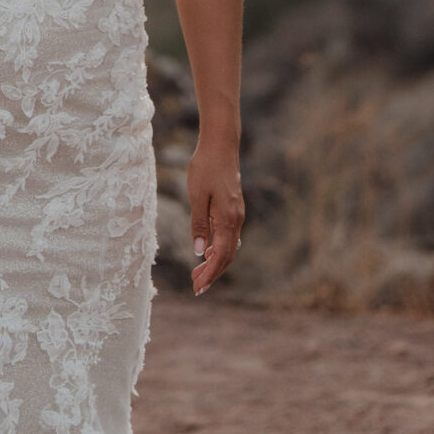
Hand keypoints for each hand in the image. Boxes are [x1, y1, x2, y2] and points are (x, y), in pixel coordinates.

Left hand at [188, 133, 244, 294]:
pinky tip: (207, 251)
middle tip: (195, 287)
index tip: (199, 287)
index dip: (210, 274)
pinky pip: (228, 236)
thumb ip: (198, 224)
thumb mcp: (196, 195)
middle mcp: (236, 220)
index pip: (221, 256)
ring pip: (229, 247)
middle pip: (227, 256)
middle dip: (212, 273)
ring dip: (214, 262)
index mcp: (228, 219)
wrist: (221, 145)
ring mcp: (237, 214)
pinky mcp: (233, 208)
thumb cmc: (206, 167)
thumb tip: (199, 252)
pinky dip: (218, 248)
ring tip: (197, 273)